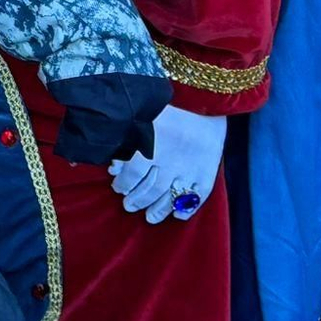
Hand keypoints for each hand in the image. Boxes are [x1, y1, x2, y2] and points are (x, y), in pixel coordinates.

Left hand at [107, 105, 226, 222]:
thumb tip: (113, 165)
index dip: (123, 184)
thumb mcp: (142, 119)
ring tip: (150, 217)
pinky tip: (178, 216)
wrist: (204, 103)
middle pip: (150, 189)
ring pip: (170, 197)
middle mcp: (169, 161)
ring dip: (158, 209)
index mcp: (150, 146)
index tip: (118, 188)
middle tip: (129, 206)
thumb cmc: (168, 108)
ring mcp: (189, 169)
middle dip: (138, 200)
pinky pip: (198, 197)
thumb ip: (127, 140)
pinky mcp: (207, 173)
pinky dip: (187, 209)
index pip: (132, 174)